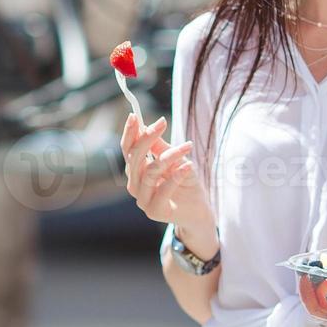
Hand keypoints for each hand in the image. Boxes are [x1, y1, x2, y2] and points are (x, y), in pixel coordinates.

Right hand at [119, 113, 214, 244]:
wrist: (199, 210)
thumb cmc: (186, 183)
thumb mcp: (176, 160)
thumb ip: (161, 147)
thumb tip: (148, 126)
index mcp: (136, 172)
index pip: (127, 150)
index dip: (129, 133)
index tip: (135, 115)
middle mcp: (135, 185)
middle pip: (134, 158)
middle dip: (146, 138)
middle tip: (162, 122)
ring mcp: (143, 200)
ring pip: (150, 172)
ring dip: (169, 156)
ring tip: (187, 147)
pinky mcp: (154, 211)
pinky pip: (163, 190)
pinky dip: (176, 176)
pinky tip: (189, 165)